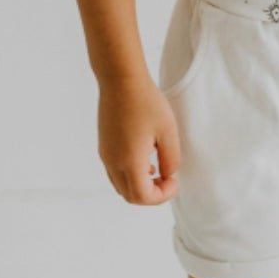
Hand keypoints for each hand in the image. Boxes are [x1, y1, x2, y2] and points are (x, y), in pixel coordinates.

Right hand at [97, 76, 180, 204]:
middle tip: (168, 179)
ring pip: (120, 185)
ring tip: (158, 169)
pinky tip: (145, 158)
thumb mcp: (168, 130)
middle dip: (151, 194)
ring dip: (139, 185)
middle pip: (130, 196)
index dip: (162, 196)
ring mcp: (105, 154)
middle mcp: (113, 162)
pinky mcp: (103, 145)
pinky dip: (130, 174)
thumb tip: (169, 175)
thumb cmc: (146, 102)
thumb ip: (171, 158)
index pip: (143, 197)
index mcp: (130, 162)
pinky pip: (115, 172)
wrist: (121, 80)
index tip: (175, 180)